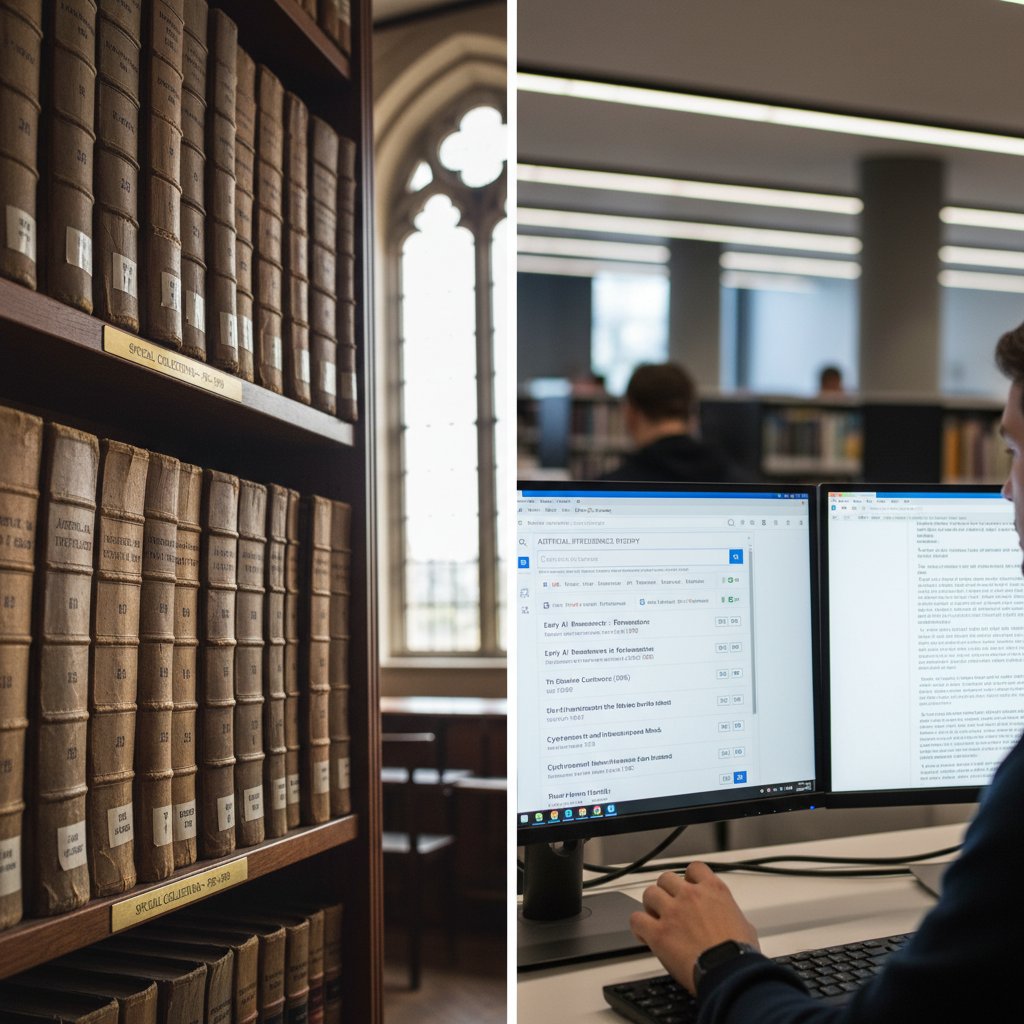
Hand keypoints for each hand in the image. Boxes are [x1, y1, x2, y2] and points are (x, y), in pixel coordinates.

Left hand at [630, 862, 759, 995]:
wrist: (730, 974)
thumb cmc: (740, 955)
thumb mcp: (745, 925)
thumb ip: (730, 915)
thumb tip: (730, 922)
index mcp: (714, 891)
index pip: (694, 869)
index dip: (688, 879)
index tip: (686, 888)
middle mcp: (690, 896)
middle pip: (666, 878)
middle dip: (666, 892)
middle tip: (669, 906)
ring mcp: (673, 912)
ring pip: (649, 893)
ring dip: (651, 906)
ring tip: (655, 918)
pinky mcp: (659, 933)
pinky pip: (637, 920)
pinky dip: (638, 926)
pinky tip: (644, 935)